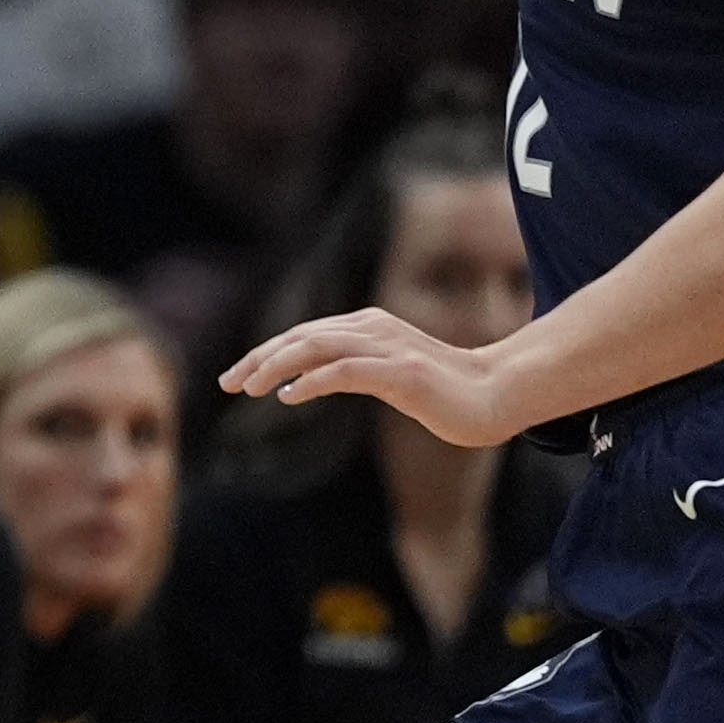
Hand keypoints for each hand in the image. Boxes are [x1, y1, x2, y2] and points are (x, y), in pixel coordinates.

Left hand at [223, 307, 522, 444]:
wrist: (496, 395)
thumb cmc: (442, 390)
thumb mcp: (388, 374)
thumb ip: (351, 369)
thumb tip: (306, 380)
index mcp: (368, 325)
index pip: (304, 335)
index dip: (266, 353)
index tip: (236, 377)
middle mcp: (373, 329)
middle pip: (302, 337)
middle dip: (259, 359)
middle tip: (227, 384)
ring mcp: (388, 348)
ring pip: (317, 348)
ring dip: (277, 367)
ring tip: (248, 388)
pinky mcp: (402, 373)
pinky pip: (347, 372)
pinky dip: (313, 382)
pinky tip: (289, 397)